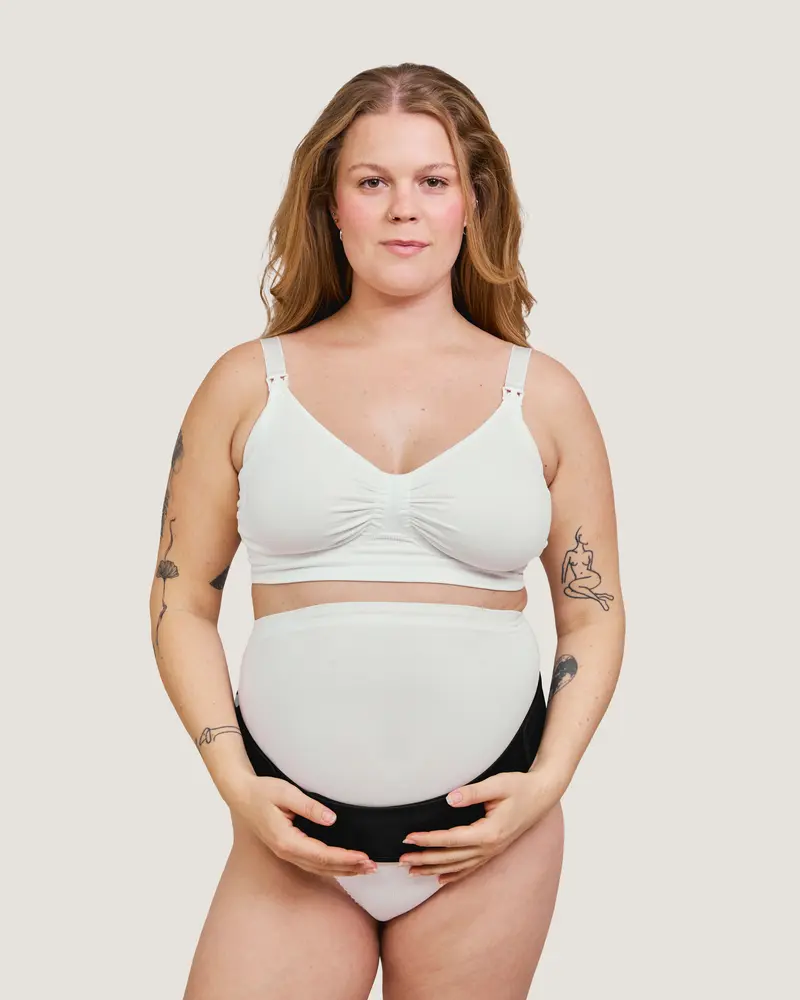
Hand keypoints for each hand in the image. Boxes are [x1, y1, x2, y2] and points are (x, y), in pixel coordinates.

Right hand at [230, 774, 377, 877]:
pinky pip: (313, 863)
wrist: (241, 794)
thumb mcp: (286, 793)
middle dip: (349, 867)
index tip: (364, 857)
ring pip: (318, 868)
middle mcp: (286, 851)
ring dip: (342, 869)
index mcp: (286, 840)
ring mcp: (286, 853)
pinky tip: (343, 864)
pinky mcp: (288, 849)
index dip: (345, 858)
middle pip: (323, 866)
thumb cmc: (262, 791)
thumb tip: (332, 819)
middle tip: (372, 867)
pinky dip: (331, 866)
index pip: (322, 855)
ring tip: (364, 869)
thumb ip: (309, 806)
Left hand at [398, 770, 557, 885]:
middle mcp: (489, 847)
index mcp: (489, 832)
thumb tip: (449, 799)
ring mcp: (491, 852)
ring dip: (433, 869)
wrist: (542, 795)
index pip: (450, 839)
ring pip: (457, 867)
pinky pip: (470, 868)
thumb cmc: (520, 787)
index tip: (408, 837)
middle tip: (401, 859)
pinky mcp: (493, 851)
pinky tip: (439, 880)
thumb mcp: (497, 784)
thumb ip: (473, 792)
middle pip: (450, 858)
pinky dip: (453, 875)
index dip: (428, 839)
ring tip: (412, 871)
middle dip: (424, 859)